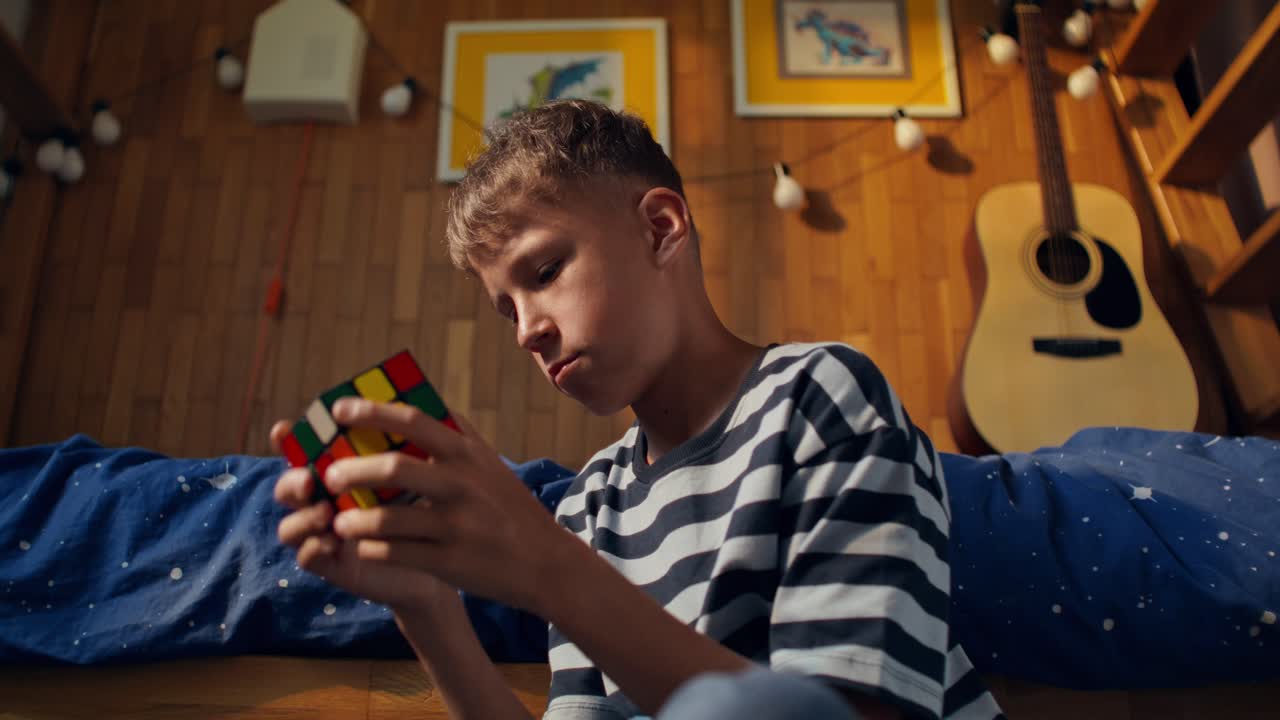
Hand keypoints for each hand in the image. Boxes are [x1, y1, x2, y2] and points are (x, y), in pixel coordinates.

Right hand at [271, 420, 453, 613]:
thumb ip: (414, 446)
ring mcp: (325, 533)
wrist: (445, 558)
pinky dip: (314, 548)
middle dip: (292, 480)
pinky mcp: (333, 565)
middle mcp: (326, 499)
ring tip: (326, 513)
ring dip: (302, 517)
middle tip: (310, 479)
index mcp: (342, 471)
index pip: (307, 452)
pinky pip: (308, 557)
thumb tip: (422, 406)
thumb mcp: (425, 475)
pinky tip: (332, 542)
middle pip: (291, 485)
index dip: (289, 440)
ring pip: (290, 525)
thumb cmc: (431, 508)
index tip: (283, 430)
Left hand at [317, 398, 580, 613]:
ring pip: (389, 518)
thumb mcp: (489, 465)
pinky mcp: (451, 562)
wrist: (545, 562)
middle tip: (331, 475)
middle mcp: (463, 485)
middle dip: (353, 470)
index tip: (339, 410)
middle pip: (394, 469)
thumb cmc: (507, 507)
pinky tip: (362, 547)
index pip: (414, 421)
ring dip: (354, 519)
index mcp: (467, 454)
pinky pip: (397, 554)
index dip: (372, 412)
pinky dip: (372, 549)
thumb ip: (455, 435)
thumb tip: (412, 402)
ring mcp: (457, 525)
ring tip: (338, 521)